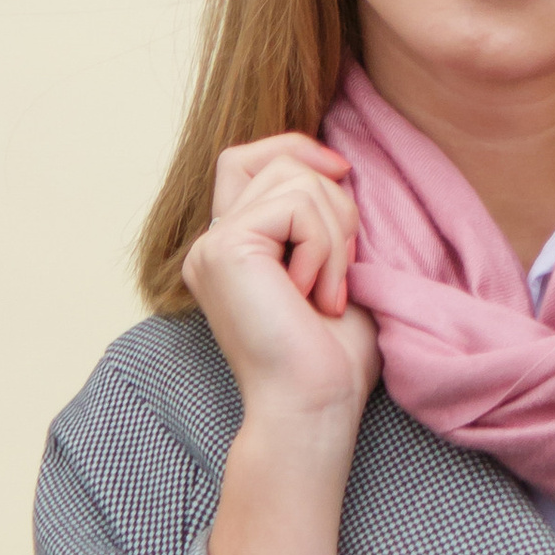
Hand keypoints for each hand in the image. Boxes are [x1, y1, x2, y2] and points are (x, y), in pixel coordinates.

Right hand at [188, 137, 379, 554]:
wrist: (313, 408)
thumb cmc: (331, 357)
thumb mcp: (331, 269)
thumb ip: (318, 219)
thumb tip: (334, 164)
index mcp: (233, 248)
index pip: (246, 158)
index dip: (294, 147)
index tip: (342, 171)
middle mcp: (212, 243)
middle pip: (280, 161)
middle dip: (334, 205)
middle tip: (339, 276)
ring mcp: (212, 245)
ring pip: (295, 180)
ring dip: (334, 234)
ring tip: (327, 294)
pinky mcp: (225, 249)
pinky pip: (295, 206)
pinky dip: (323, 247)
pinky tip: (316, 296)